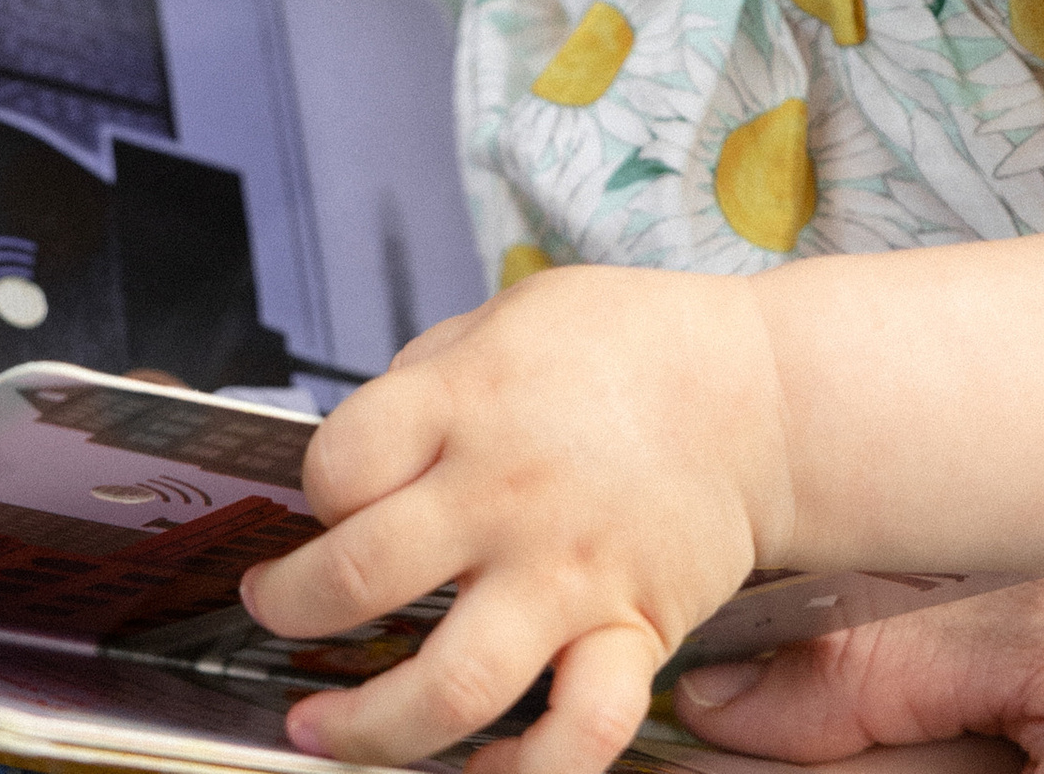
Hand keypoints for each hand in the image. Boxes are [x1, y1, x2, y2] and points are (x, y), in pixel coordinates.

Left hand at [242, 264, 792, 773]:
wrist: (766, 391)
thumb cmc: (634, 348)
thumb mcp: (512, 315)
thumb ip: (427, 378)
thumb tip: (354, 460)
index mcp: (473, 399)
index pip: (338, 462)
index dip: (310, 493)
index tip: (319, 506)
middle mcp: (509, 492)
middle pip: (360, 576)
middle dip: (291, 609)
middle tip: (278, 612)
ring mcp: (570, 573)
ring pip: (449, 685)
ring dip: (367, 727)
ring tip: (322, 730)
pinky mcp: (630, 631)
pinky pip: (578, 730)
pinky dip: (524, 773)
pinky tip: (479, 773)